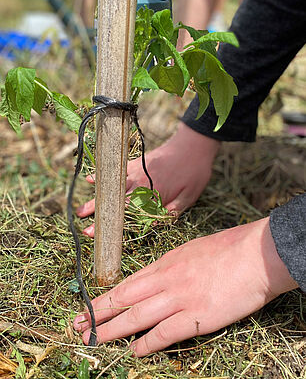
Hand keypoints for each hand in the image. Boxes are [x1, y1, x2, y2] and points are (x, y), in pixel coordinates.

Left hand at [73, 217, 297, 355]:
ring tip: (94, 340)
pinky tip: (135, 351)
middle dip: (99, 313)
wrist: (257, 254)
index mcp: (167, 262)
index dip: (106, 296)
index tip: (89, 306)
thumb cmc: (229, 248)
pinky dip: (148, 344)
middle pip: (125, 298)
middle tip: (78, 325)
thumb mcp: (192, 249)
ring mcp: (181, 298)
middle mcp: (168, 280)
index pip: (128, 282)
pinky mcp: (198, 317)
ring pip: (138, 316)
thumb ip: (173, 265)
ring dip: (113, 330)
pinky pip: (166, 333)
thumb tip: (158, 278)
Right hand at [76, 123, 219, 236]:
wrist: (193, 143)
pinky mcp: (136, 162)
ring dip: (98, 200)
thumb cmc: (195, 171)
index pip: (132, 213)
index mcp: (154, 193)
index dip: (117, 225)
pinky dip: (103, 175)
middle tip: (88, 229)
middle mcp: (141, 182)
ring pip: (113, 188)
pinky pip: (117, 170)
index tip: (104, 235)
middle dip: (102, 216)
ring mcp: (136, 171)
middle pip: (118, 202)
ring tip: (82, 211)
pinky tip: (90, 179)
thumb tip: (153, 225)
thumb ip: (172, 211)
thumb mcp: (190, 196)